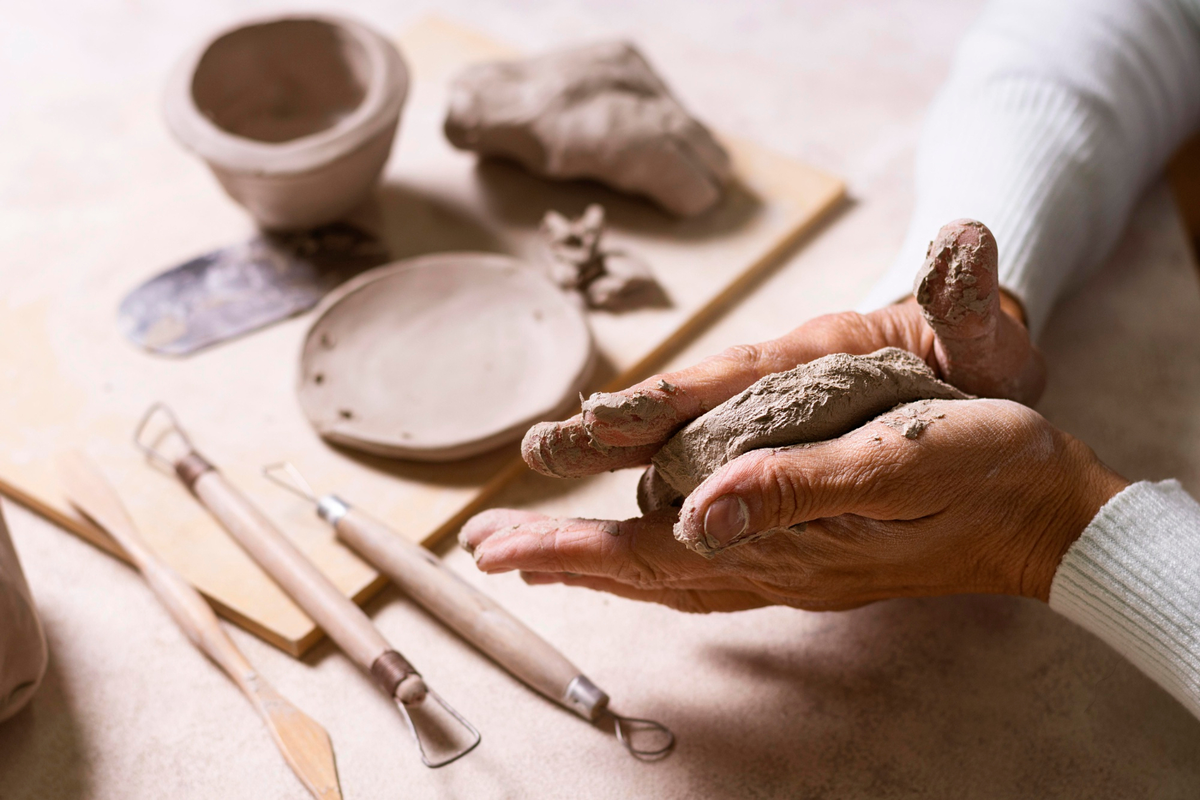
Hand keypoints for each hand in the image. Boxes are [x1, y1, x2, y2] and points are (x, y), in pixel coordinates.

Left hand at [463, 399, 1127, 610]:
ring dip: (598, 564)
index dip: (570, 550)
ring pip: (668, 574)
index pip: (648, 554)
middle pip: (642, 571)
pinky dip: (656, 565)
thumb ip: (797, 488)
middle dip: (560, 560)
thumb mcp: (894, 462)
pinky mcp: (811, 553)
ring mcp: (792, 565)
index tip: (497, 547)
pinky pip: (708, 569)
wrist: (1041, 510)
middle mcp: (774, 563)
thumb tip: (696, 515)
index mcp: (783, 539)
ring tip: (539, 554)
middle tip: (488, 551)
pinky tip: (644, 558)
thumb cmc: (978, 470)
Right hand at [524, 219, 1045, 478]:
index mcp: (813, 358)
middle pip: (677, 416)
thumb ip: (968, 298)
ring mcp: (764, 424)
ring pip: (675, 453)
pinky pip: (699, 482)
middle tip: (535, 457)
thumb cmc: (980, 352)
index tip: (604, 421)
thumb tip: (964, 240)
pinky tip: (609, 548)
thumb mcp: (984, 333)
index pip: (730, 377)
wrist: (977, 360)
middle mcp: (772, 390)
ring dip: (608, 479)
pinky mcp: (767, 452)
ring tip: (539, 517)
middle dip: (606, 441)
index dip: (669, 400)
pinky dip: (652, 511)